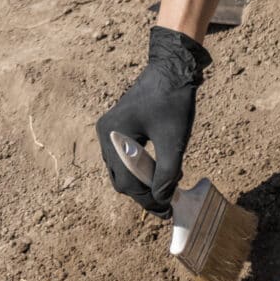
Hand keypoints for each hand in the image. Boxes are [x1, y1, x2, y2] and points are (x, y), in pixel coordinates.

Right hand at [96, 25, 209, 214]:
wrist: (172, 69)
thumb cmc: (172, 101)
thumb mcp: (173, 140)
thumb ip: (167, 173)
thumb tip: (162, 199)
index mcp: (113, 136)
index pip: (127, 183)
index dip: (148, 200)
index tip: (167, 211)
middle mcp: (105, 134)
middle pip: (120, 180)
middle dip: (143, 194)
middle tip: (167, 203)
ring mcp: (110, 131)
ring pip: (121, 172)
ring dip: (142, 183)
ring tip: (167, 187)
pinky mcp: (120, 128)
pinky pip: (125, 159)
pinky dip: (140, 170)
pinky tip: (161, 170)